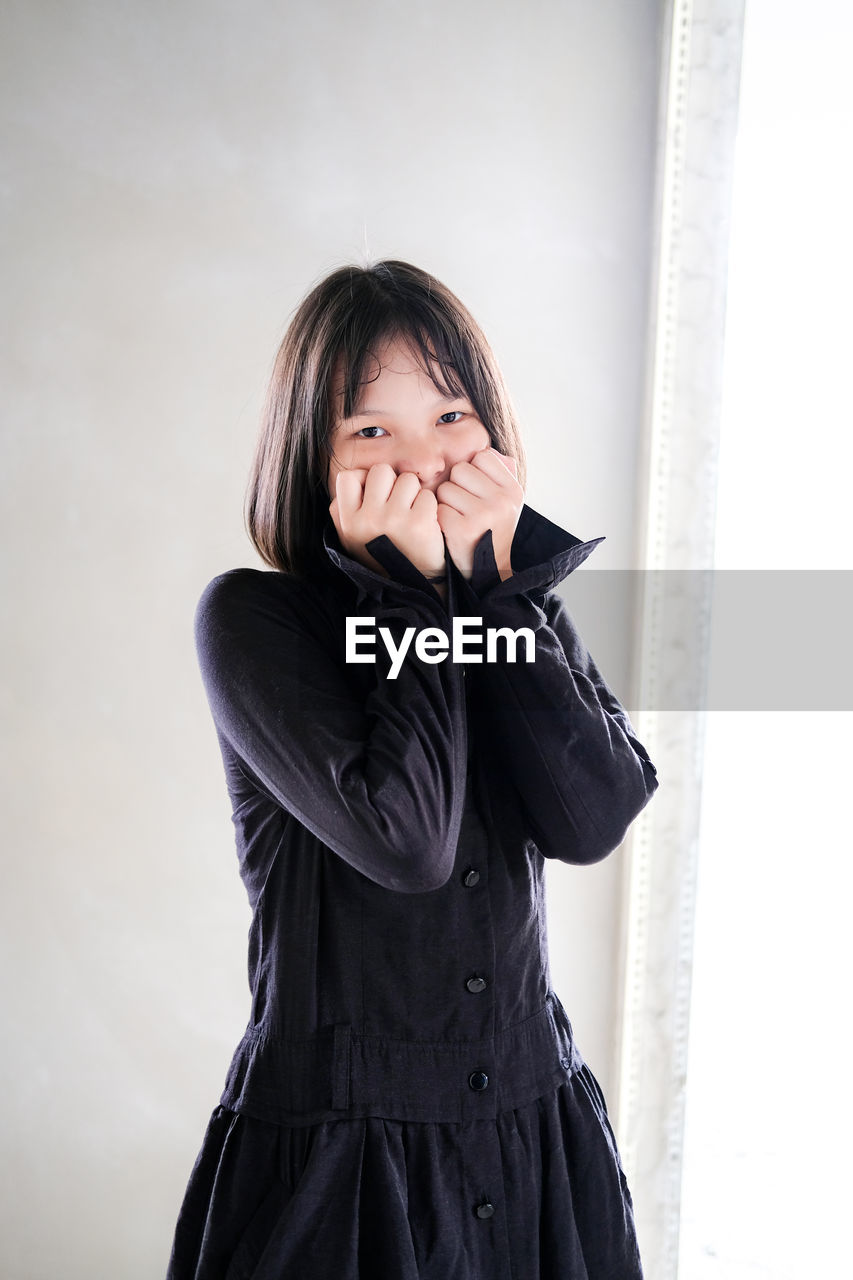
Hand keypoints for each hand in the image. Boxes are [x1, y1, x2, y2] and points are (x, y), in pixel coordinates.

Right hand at [330, 463, 445, 579]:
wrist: (413, 586)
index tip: (374, 497)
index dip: (364, 481)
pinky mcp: (419, 523)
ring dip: (413, 493)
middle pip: (381, 471)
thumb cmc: (382, 556)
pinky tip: (425, 523)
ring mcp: (394, 520)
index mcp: (348, 522)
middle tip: (397, 505)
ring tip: (411, 515)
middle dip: (392, 483)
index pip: (349, 476)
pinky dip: (429, 506)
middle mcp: (368, 519)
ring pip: (407, 480)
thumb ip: (343, 509)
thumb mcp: (350, 538)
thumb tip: (354, 479)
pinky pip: (427, 495)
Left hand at [436, 447, 523, 580]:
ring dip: (446, 502)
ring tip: (459, 518)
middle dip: (456, 486)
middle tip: (465, 507)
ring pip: (445, 488)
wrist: (489, 569)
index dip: (473, 473)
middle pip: (460, 470)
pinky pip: (438, 508)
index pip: (482, 457)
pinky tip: (451, 530)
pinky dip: (440, 519)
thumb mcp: (505, 500)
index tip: (477, 492)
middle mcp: (502, 501)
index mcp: (513, 490)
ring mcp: (483, 515)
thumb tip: (485, 448)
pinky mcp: (462, 529)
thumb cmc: (491, 527)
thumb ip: (500, 471)